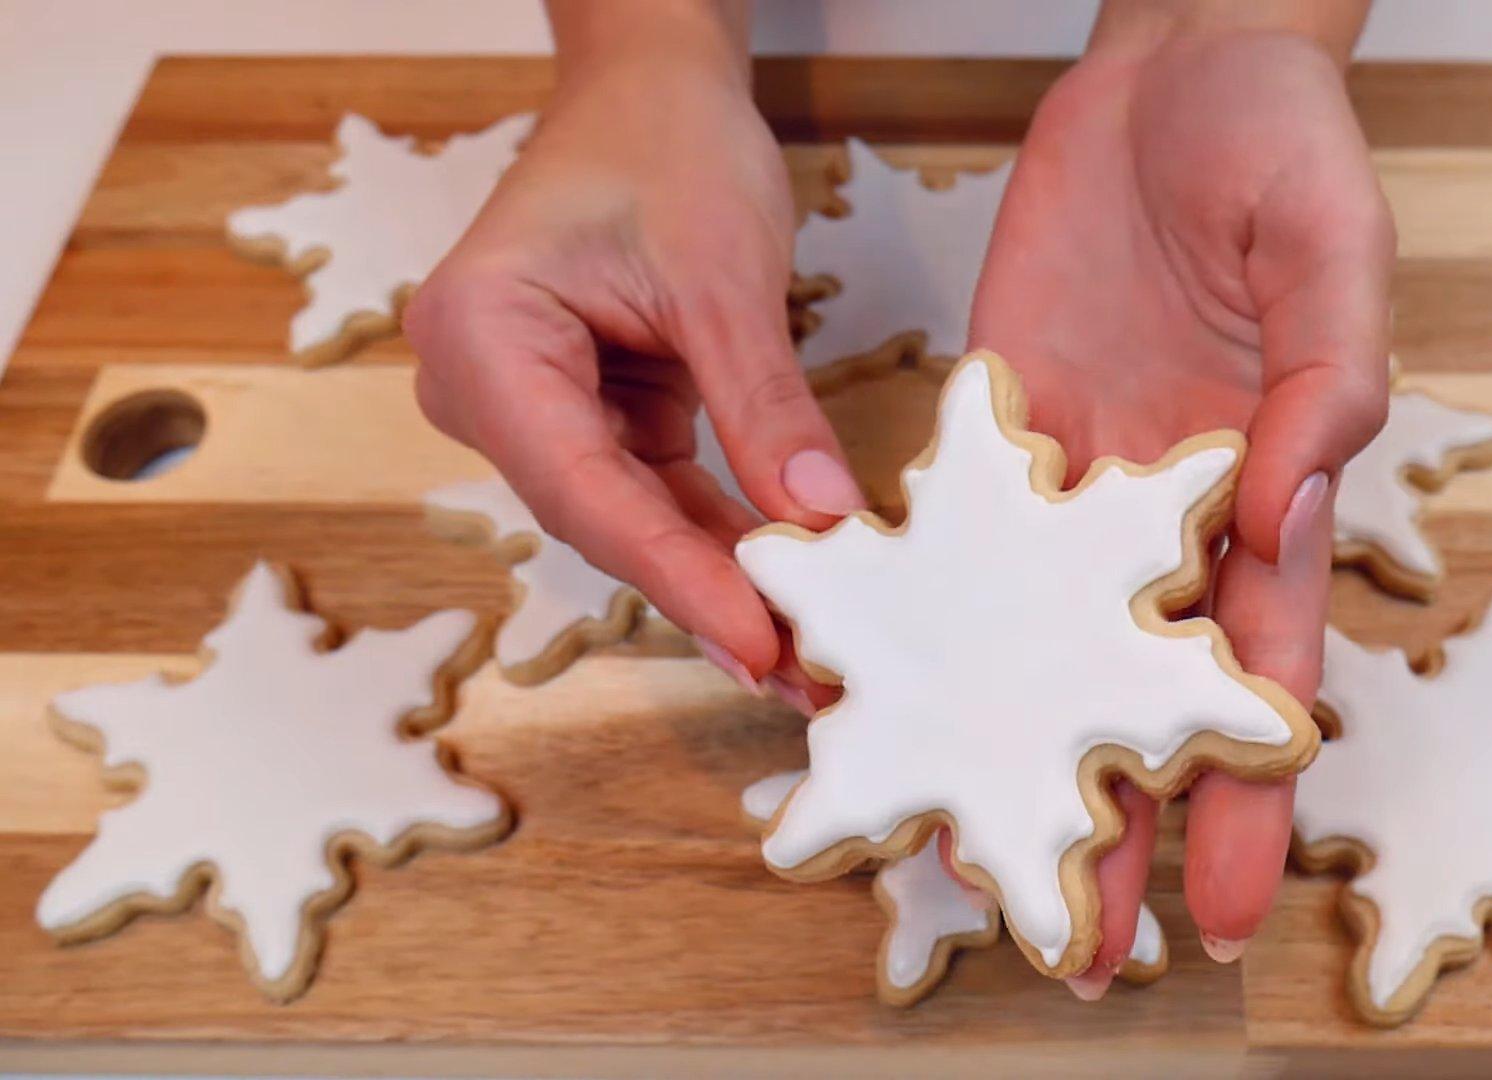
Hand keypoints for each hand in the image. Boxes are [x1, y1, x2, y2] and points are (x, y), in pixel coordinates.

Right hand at [404, 11, 862, 694]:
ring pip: (633, 518)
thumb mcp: (724, 276)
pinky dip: (722, 533)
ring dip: (720, 578)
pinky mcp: (590, 414)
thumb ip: (764, 404)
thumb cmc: (664, 144)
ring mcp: (534, 406)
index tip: (757, 637)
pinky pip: (658, 491)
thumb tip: (819, 519)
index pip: (583, 485)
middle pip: (601, 518)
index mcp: (482, 336)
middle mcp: (488, 386)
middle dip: (704, 593)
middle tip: (798, 675)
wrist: (651, 88)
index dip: (675, 573)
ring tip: (805, 654)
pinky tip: (784, 588)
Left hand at [968, 24, 1391, 994]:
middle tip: (1079, 946)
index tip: (1223, 906)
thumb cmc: (1284, 145)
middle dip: (1117, 822)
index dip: (1243, 794)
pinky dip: (917, 617)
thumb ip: (1330, 378)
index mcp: (1267, 488)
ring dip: (1008, 749)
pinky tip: (873, 692)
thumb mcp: (1336, 253)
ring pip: (1034, 645)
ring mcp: (1074, 474)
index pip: (1257, 674)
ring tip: (964, 859)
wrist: (1176, 60)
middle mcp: (1165, 510)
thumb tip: (1292, 501)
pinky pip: (952, 538)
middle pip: (1136, 695)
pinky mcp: (995, 420)